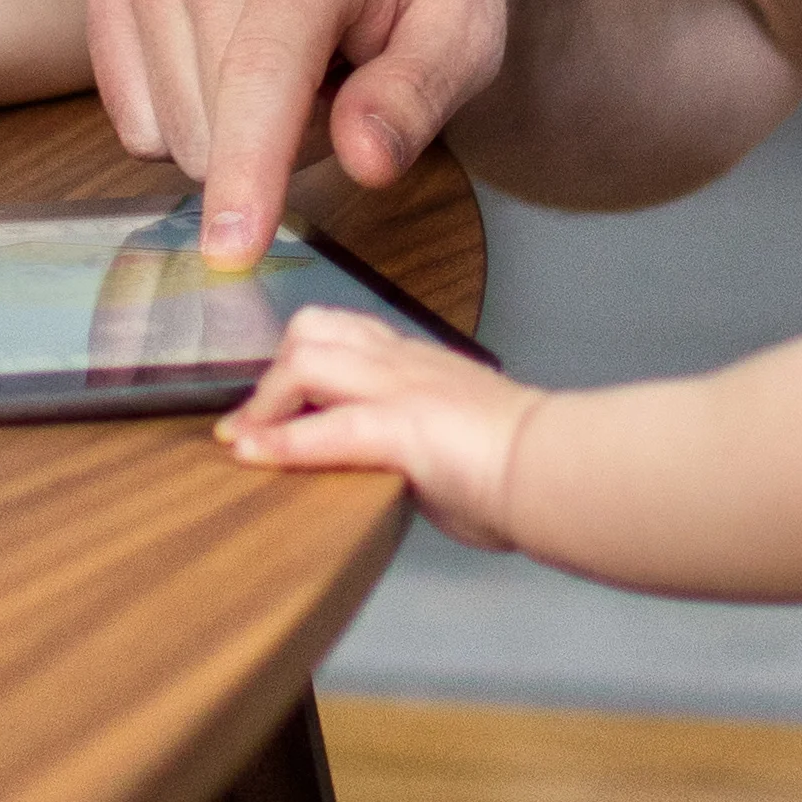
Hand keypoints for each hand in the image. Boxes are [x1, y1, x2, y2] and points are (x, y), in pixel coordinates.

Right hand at [86, 0, 521, 263]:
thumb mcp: (466, 36)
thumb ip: (417, 97)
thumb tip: (366, 158)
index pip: (261, 71)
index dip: (248, 167)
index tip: (233, 250)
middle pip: (212, 128)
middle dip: (279, 147)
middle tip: (335, 90)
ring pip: (169, 135)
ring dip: (235, 136)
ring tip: (293, 73)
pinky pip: (133, 122)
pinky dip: (184, 123)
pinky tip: (232, 73)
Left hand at [215, 305, 539, 545]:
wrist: (556, 470)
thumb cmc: (518, 467)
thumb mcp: (453, 438)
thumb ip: (413, 439)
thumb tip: (391, 467)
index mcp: (418, 363)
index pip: (344, 334)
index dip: (295, 361)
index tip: (268, 403)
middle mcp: (404, 364)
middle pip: (313, 330)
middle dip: (271, 373)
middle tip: (253, 422)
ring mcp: (401, 390)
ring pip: (309, 359)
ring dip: (264, 402)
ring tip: (245, 440)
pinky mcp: (402, 428)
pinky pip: (327, 427)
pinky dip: (280, 442)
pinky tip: (250, 456)